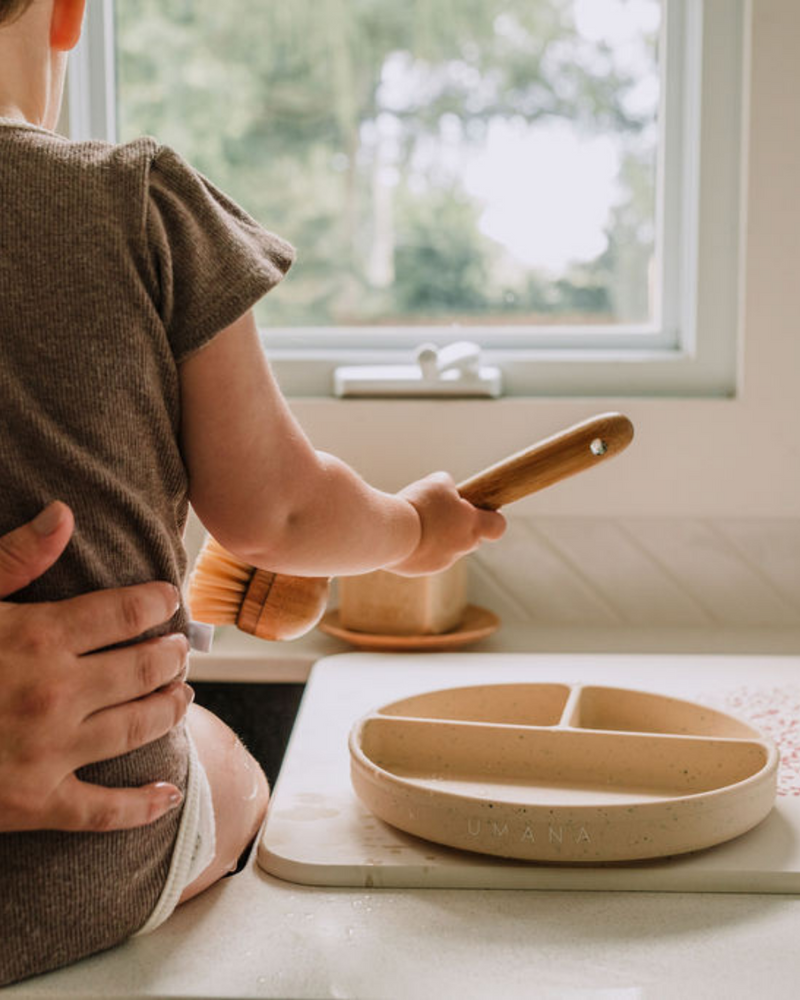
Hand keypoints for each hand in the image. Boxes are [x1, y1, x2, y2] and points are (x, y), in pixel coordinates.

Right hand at [0, 501, 192, 832]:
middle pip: (143, 669)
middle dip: (171, 657)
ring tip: (183, 696)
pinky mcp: (33, 804)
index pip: (126, 614)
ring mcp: (48, 752)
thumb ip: (14, 558)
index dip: (158, 604)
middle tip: (182, 650)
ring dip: (169, 710)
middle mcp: (55, 693)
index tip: (170, 601)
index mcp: (39, 637)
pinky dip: (141, 806)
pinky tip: (168, 795)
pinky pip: (101, 811)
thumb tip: (64, 513)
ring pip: (137, 728)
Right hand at [388, 472, 505, 575]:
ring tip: (415, 520)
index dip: (492, 517)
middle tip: (441, 512)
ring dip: (436, 536)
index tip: (480, 509)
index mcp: (471, 526)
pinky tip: (403, 533)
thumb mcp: (438, 483)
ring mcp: (440, 562)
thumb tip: (448, 491)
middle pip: (471, 539)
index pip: (497, 526)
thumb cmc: (418, 506)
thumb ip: (449, 486)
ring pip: (445, 547)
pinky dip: (417, 545)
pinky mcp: (420, 569)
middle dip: (459, 526)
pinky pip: (424, 555)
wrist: (388, 533)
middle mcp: (460, 548)